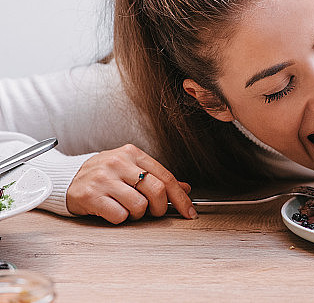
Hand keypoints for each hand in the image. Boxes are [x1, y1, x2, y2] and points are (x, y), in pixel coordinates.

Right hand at [66, 144, 197, 223]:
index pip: (166, 177)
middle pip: (156, 190)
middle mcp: (119, 163)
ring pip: (139, 205)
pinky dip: (121, 218)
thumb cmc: (103, 175)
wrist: (65, 179)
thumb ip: (157, 177)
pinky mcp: (91, 195)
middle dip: (159, 208)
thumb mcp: (131, 169)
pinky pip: (119, 215)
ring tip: (127, 209)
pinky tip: (113, 211)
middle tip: (153, 212)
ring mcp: (104, 178)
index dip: (181, 198)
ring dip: (138, 214)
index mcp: (133, 154)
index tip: (189, 212)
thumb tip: (185, 187)